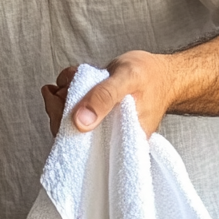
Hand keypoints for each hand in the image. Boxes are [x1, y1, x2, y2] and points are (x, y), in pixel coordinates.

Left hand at [41, 51, 172, 138]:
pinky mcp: (103, 116)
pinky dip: (71, 94)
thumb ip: (104, 97)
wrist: (167, 75)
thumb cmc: (151, 76)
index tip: (52, 95)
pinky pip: (80, 111)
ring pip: (72, 120)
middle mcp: (110, 136)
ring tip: (67, 80)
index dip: (58, 121)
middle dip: (58, 106)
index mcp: (118, 138)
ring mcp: (105, 126)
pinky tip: (71, 81)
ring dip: (63, 98)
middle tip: (56, 86)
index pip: (78, 143)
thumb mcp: (127, 79)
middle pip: (71, 132)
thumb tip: (80, 122)